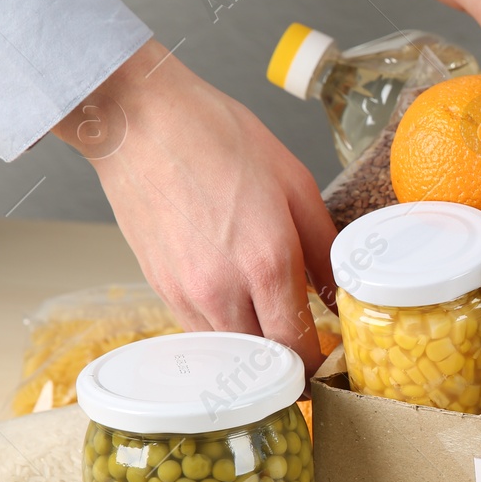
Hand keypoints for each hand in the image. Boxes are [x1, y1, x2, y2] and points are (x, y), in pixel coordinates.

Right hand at [55, 40, 337, 375]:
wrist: (141, 120)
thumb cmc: (219, 139)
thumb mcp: (296, 185)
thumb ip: (324, 249)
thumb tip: (339, 294)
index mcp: (267, 263)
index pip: (296, 348)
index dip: (316, 360)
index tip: (327, 350)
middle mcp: (223, 289)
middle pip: (260, 361)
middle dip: (285, 358)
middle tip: (303, 340)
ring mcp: (184, 293)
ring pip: (227, 350)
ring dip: (252, 345)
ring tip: (269, 318)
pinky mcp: (159, 287)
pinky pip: (198, 329)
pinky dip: (222, 327)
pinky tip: (235, 300)